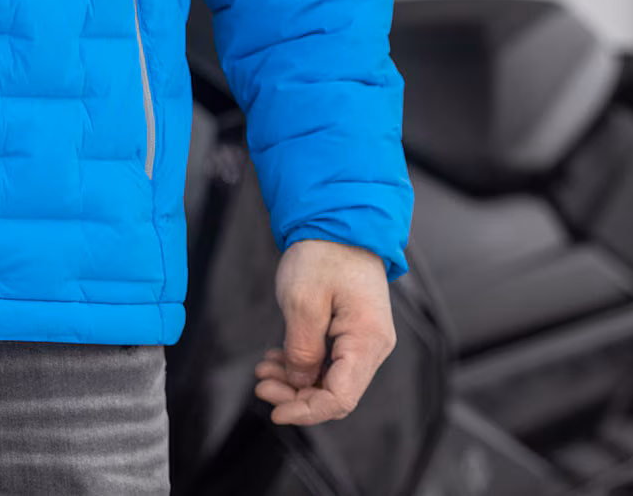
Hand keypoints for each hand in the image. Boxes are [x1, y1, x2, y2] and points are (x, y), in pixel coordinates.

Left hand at [253, 237, 395, 425]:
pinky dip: (302, 363)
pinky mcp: (352, 330)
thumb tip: (299, 382)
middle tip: (261, 386)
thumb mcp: (302, 301)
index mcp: (366, 340)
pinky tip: (277, 359)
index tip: (275, 411)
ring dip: (295, 380)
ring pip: (330, 378)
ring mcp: (363, 339)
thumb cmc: (323, 253)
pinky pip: (329, 360)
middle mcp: (371, 346)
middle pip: (335, 392)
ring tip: (263, 371)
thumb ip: (302, 349)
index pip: (341, 398)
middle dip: (296, 396)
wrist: (337, 220)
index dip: (307, 411)